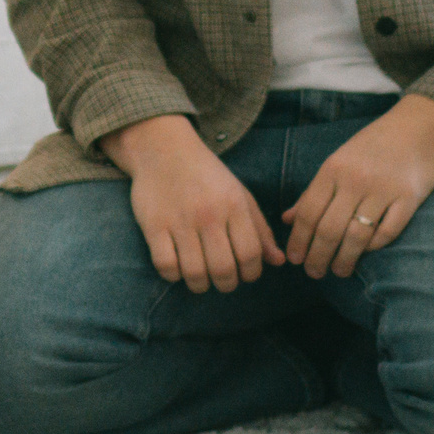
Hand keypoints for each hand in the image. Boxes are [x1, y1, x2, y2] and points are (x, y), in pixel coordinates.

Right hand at [105, 114, 283, 293]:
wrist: (163, 149)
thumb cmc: (207, 175)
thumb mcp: (240, 194)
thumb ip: (260, 229)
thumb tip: (279, 261)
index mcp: (234, 205)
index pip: (251, 254)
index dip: (252, 273)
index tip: (245, 273)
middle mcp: (208, 214)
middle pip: (224, 269)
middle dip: (227, 284)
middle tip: (223, 280)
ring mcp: (179, 220)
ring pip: (194, 273)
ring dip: (200, 285)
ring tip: (201, 279)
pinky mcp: (153, 225)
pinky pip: (166, 265)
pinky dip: (173, 275)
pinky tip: (178, 268)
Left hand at [282, 95, 433, 277]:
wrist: (419, 126)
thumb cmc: (373, 146)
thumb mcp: (338, 162)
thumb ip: (313, 192)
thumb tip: (287, 219)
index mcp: (333, 169)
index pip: (308, 212)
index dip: (298, 240)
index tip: (294, 259)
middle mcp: (355, 180)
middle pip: (329, 230)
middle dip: (317, 257)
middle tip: (314, 273)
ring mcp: (383, 190)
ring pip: (356, 237)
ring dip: (344, 260)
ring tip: (339, 271)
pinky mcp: (409, 199)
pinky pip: (387, 232)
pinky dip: (374, 247)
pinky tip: (366, 253)